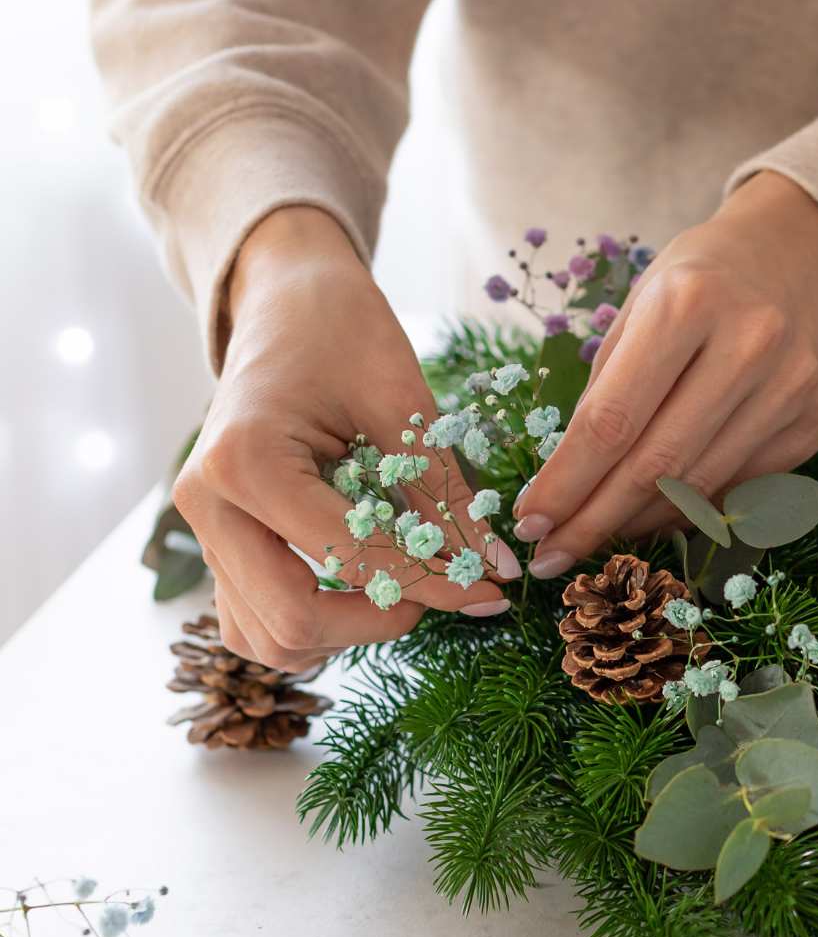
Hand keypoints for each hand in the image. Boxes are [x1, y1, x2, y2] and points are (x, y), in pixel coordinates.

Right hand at [173, 206, 517, 670]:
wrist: (284, 301)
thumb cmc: (341, 331)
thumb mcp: (402, 401)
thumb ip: (443, 491)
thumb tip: (496, 567)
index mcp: (246, 461)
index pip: (351, 556)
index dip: (433, 583)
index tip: (493, 590)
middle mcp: (207, 504)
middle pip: (291, 620)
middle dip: (379, 621)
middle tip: (442, 592)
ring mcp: (202, 527)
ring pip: (265, 636)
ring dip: (341, 634)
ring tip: (404, 593)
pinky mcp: (217, 539)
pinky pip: (252, 617)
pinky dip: (311, 622)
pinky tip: (366, 590)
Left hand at [512, 172, 817, 575]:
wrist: (803, 257)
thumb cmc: (701, 280)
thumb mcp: (640, 305)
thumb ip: (607, 388)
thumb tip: (570, 486)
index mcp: (689, 303)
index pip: (613, 419)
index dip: (567, 481)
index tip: (529, 521)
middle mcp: (751, 344)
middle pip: (658, 464)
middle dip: (595, 520)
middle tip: (552, 556)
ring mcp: (793, 387)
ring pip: (702, 486)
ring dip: (640, 522)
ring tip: (598, 535)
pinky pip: (742, 487)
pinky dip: (693, 507)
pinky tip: (657, 512)